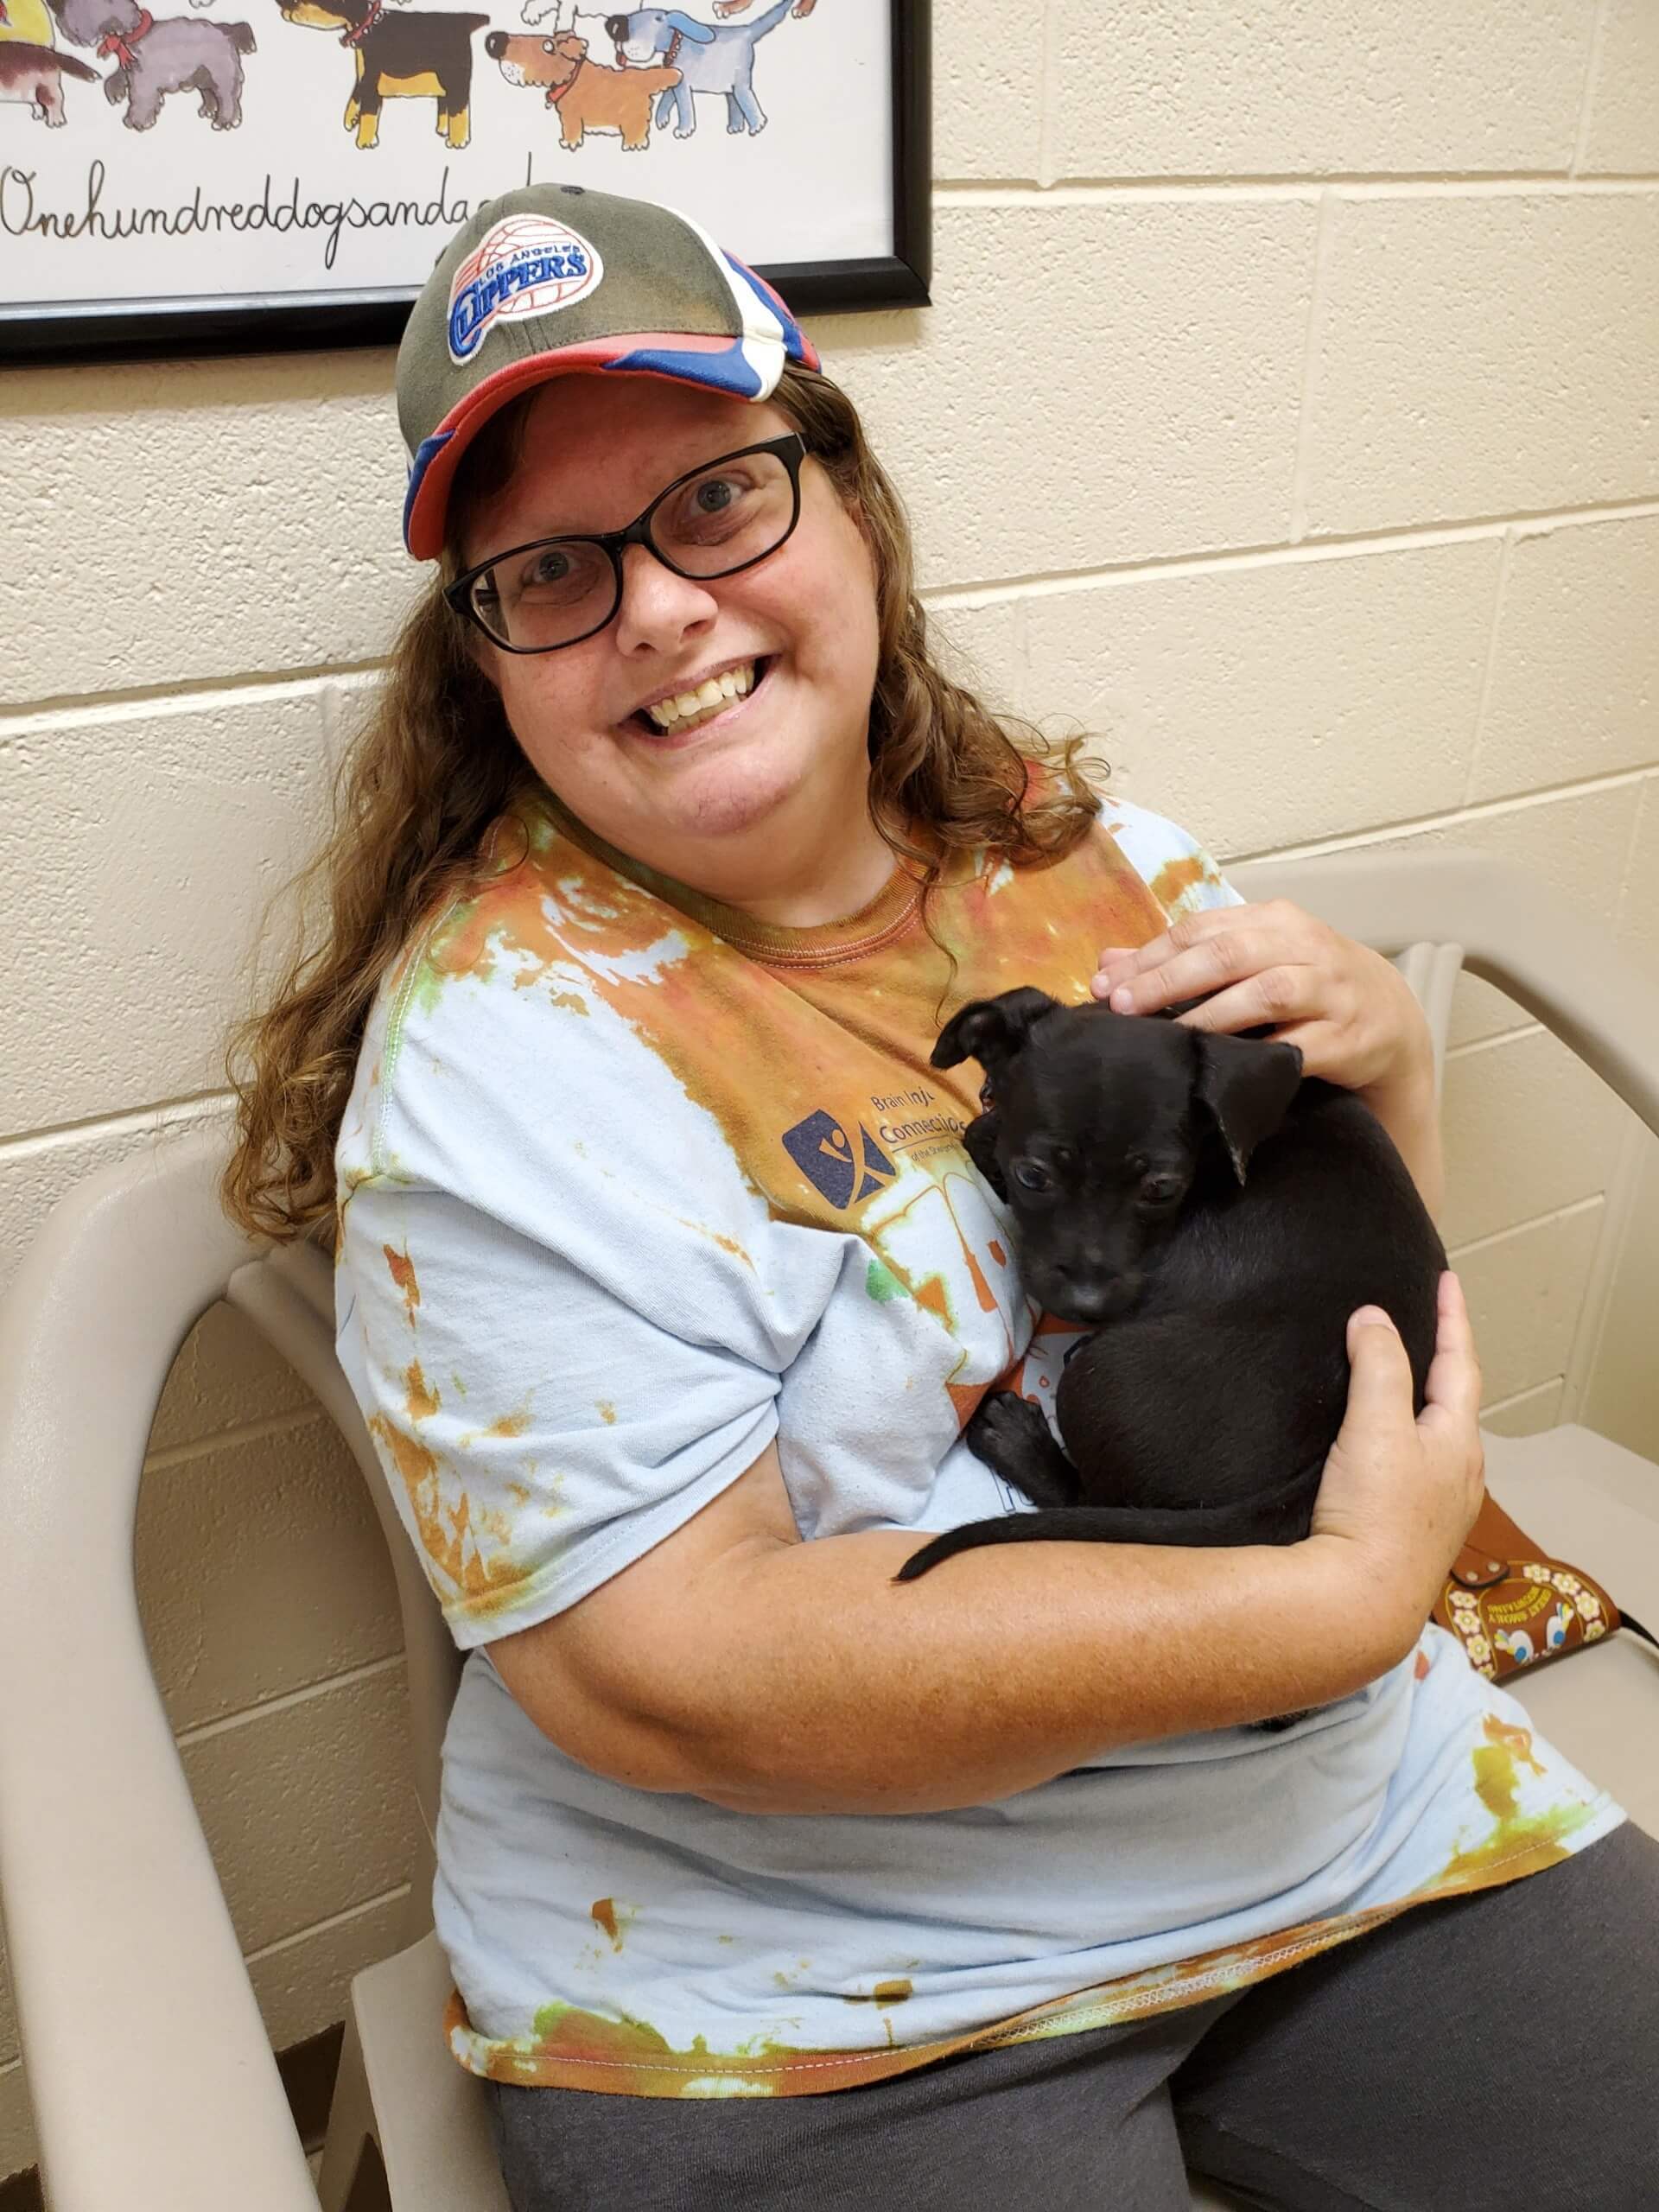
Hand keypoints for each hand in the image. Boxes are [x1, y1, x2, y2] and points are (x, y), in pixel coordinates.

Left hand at [1092, 900, 1432, 1099]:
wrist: (1391, 1018)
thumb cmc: (1307, 985)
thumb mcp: (1251, 960)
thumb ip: (1184, 959)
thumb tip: (1109, 964)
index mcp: (1274, 920)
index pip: (1202, 930)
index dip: (1151, 956)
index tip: (1107, 985)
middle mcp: (1305, 946)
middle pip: (1228, 955)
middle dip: (1170, 980)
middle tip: (1126, 1007)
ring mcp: (1330, 990)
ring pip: (1267, 993)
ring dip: (1213, 1015)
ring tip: (1170, 1037)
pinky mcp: (1348, 1037)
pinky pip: (1302, 1044)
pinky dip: (1264, 1053)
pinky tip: (1229, 1065)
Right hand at [1303, 1274, 1484, 1665]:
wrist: (1357, 1604)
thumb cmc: (1374, 1516)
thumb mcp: (1376, 1426)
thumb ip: (1379, 1366)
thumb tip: (1374, 1320)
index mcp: (1458, 1441)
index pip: (1460, 1362)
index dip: (1452, 1318)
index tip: (1446, 1281)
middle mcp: (1458, 1473)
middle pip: (1454, 1401)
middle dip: (1442, 1359)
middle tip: (1424, 1325)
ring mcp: (1436, 1506)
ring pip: (1435, 1436)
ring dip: (1421, 1401)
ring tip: (1399, 1378)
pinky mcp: (1407, 1530)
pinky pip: (1413, 1466)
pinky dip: (1402, 1437)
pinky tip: (1377, 1448)